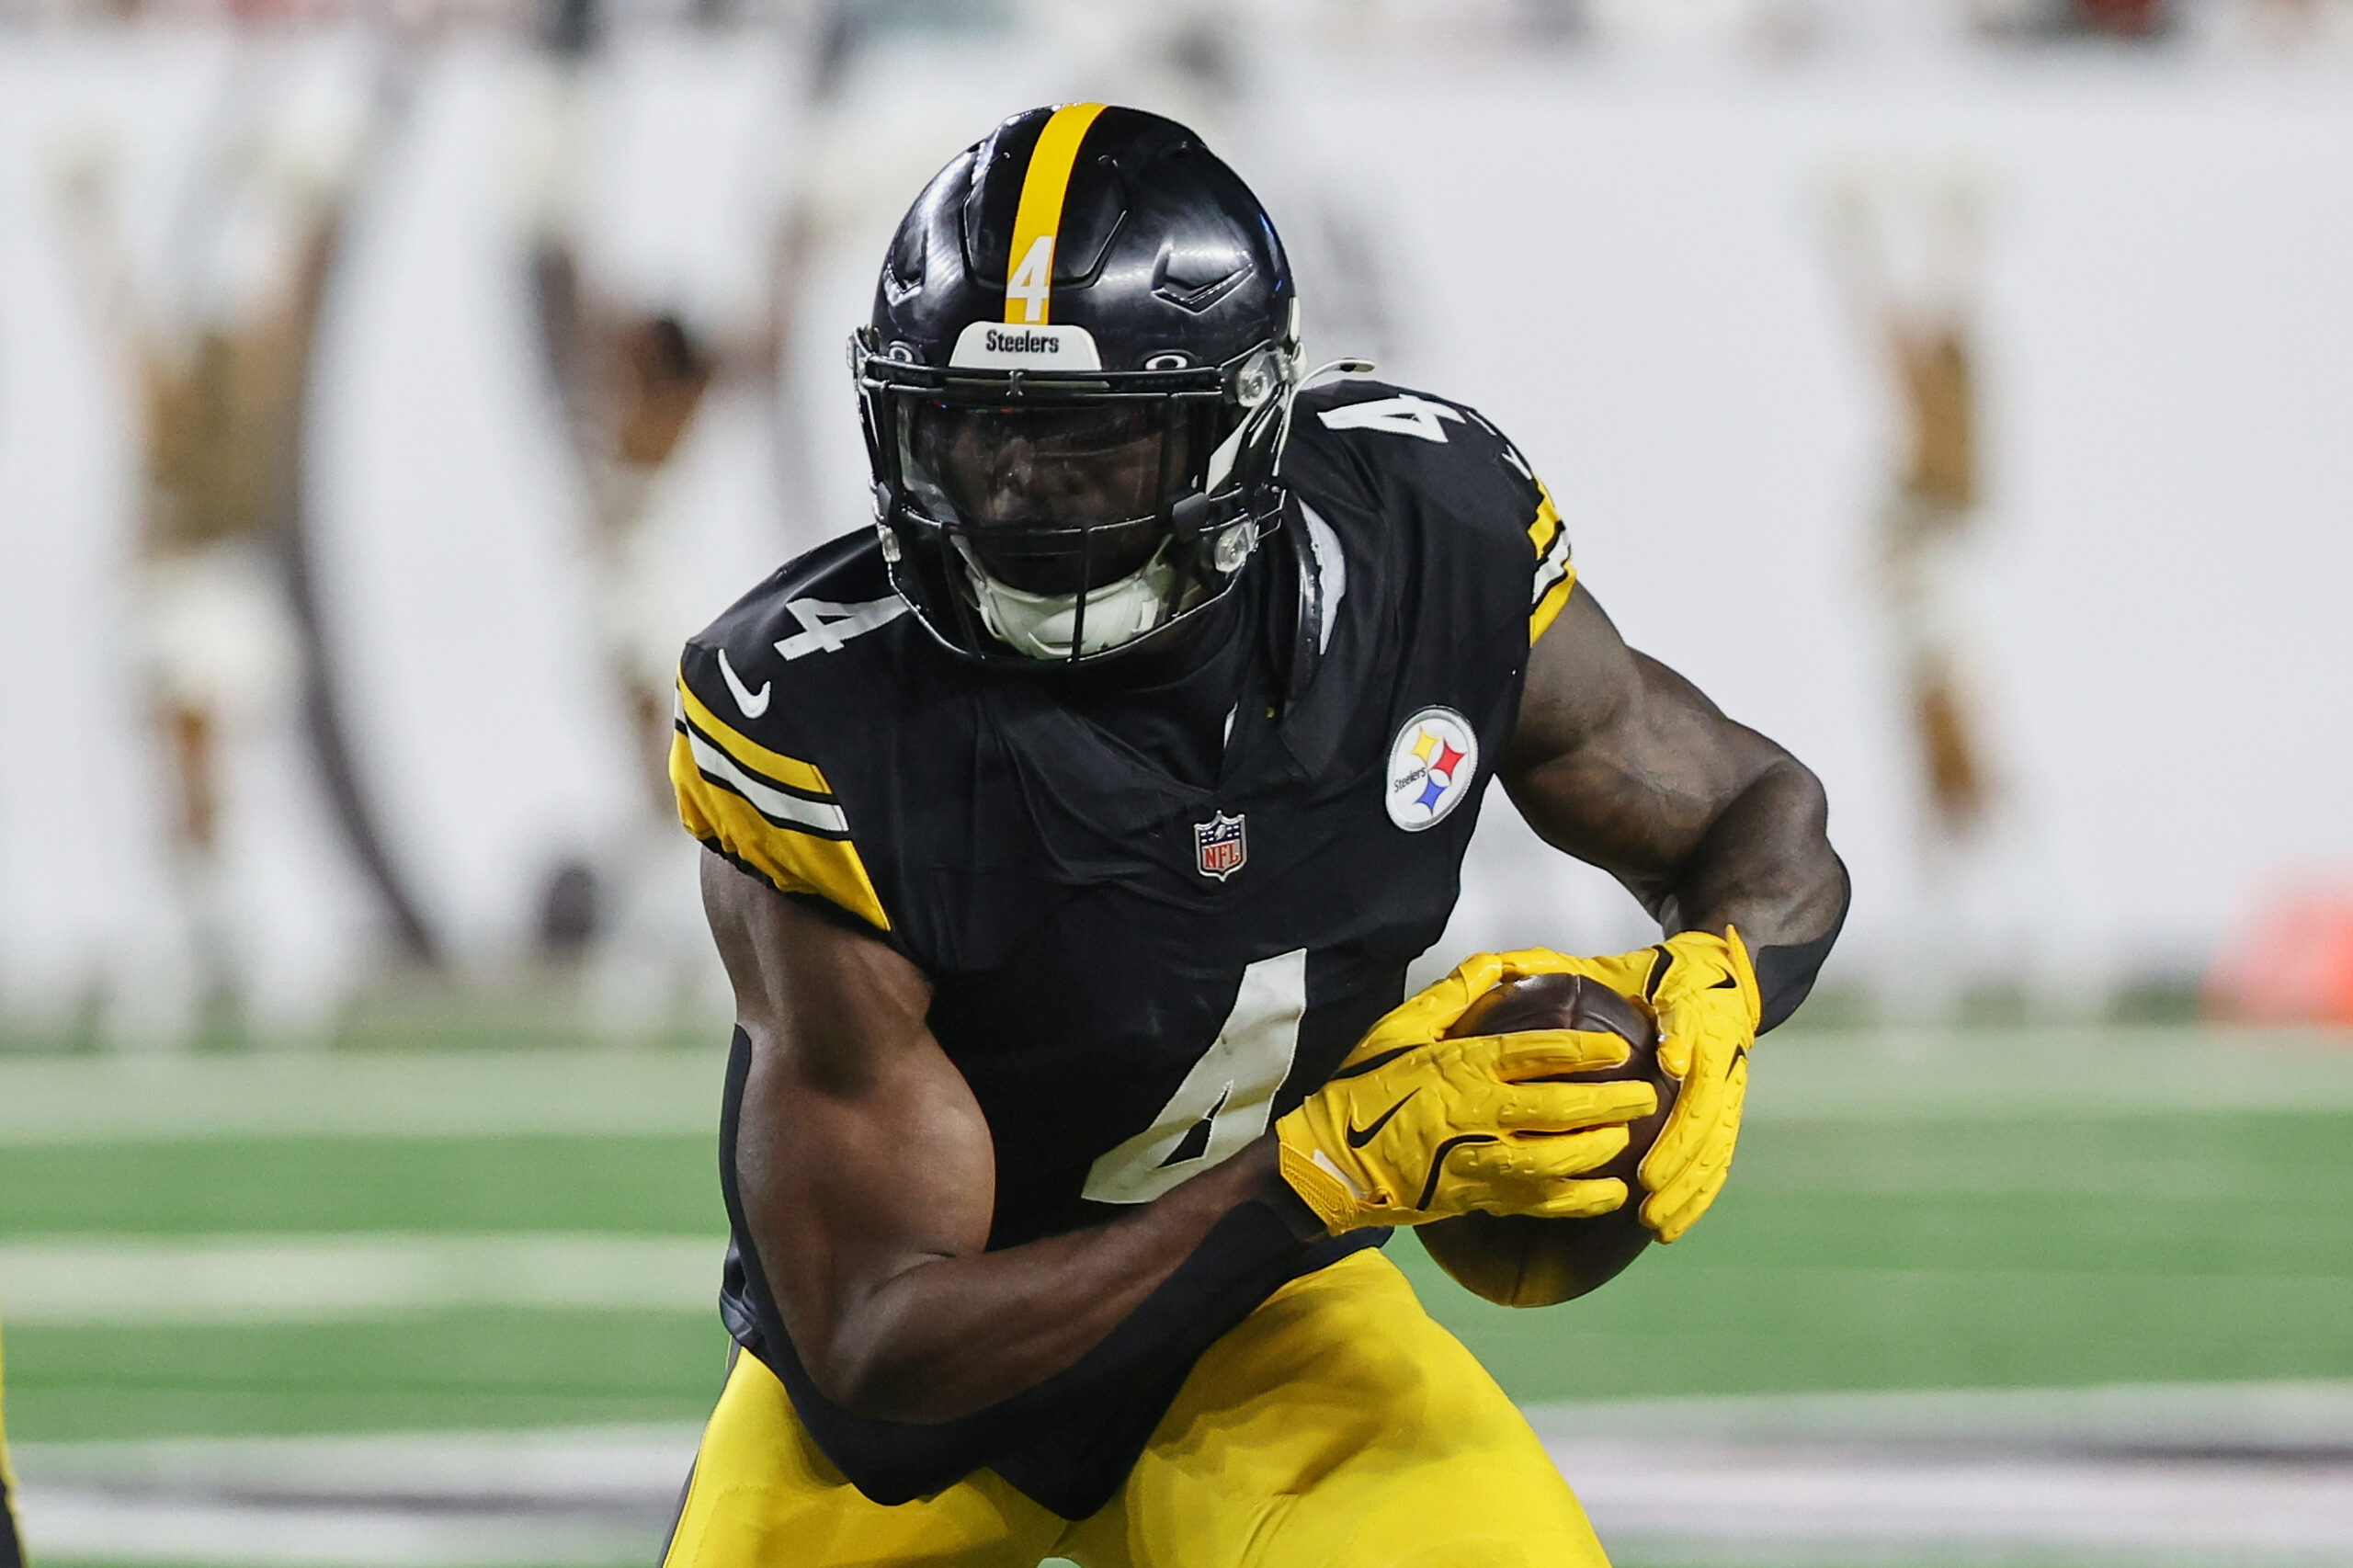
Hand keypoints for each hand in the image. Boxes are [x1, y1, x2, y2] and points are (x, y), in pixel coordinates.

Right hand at [1274, 952, 1659, 1233]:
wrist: (1333, 1159)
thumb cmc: (1366, 1086)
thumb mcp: (1400, 1028)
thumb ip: (1452, 996)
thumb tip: (1498, 965)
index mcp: (1459, 1067)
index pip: (1532, 1053)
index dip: (1580, 1048)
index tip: (1616, 1046)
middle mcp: (1475, 1114)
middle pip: (1556, 1109)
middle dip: (1608, 1102)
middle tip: (1644, 1096)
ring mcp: (1478, 1161)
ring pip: (1553, 1160)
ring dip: (1597, 1151)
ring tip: (1627, 1138)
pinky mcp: (1479, 1198)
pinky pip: (1538, 1202)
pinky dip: (1580, 1201)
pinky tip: (1611, 1195)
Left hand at [1489, 930, 1760, 1241]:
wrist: (1719, 977)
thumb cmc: (1652, 976)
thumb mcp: (1621, 966)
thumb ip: (1569, 970)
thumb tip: (1508, 969)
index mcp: (1692, 1010)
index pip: (1692, 1027)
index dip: (1683, 1044)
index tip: (1666, 1069)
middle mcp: (1718, 1053)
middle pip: (1707, 1106)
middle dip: (1679, 1147)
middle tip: (1646, 1181)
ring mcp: (1728, 1087)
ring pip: (1715, 1143)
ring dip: (1687, 1184)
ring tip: (1654, 1219)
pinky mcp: (1728, 1113)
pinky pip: (1719, 1161)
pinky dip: (1697, 1197)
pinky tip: (1669, 1227)